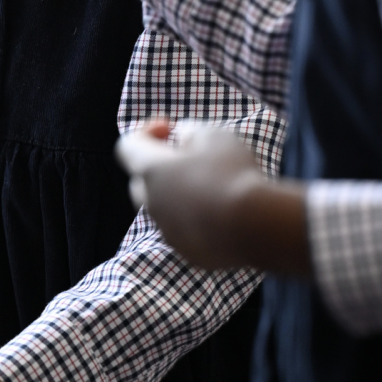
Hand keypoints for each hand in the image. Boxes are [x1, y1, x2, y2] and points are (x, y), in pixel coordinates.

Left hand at [115, 120, 310, 275]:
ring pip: (163, 208)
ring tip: (210, 188)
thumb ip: (190, 133)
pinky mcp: (187, 252)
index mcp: (150, 169)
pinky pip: (183, 231)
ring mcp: (167, 231)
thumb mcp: (213, 135)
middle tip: (189, 161)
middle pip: (141, 180)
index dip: (145, 133)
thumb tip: (183, 140)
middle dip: (160, 167)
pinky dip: (194, 220)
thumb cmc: (232, 172)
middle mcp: (151, 202)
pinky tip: (221, 215)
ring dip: (178, 195)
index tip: (170, 129)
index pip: (127, 146)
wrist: (254, 227)